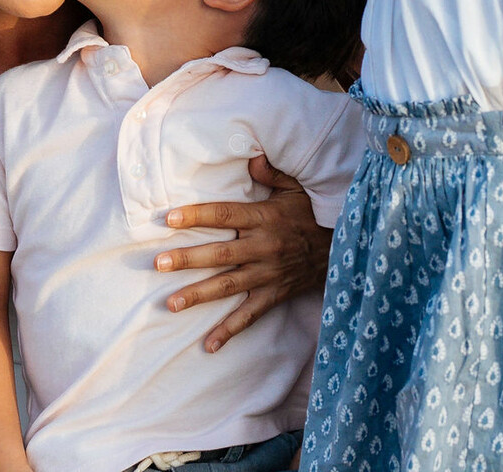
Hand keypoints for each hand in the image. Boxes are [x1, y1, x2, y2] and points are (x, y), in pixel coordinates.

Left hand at [154, 156, 331, 351]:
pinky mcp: (274, 295)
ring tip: (171, 304)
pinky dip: (229, 331)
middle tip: (159, 263)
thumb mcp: (297, 187)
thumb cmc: (312, 214)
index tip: (170, 218)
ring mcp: (268, 275)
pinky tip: (208, 345)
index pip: (225, 215)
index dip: (197, 216)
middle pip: (220, 254)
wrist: (344, 248)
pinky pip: (250, 315)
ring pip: (228, 286)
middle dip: (188, 259)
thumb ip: (273, 173)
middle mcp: (263, 247)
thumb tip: (251, 158)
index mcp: (264, 218)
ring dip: (199, 295)